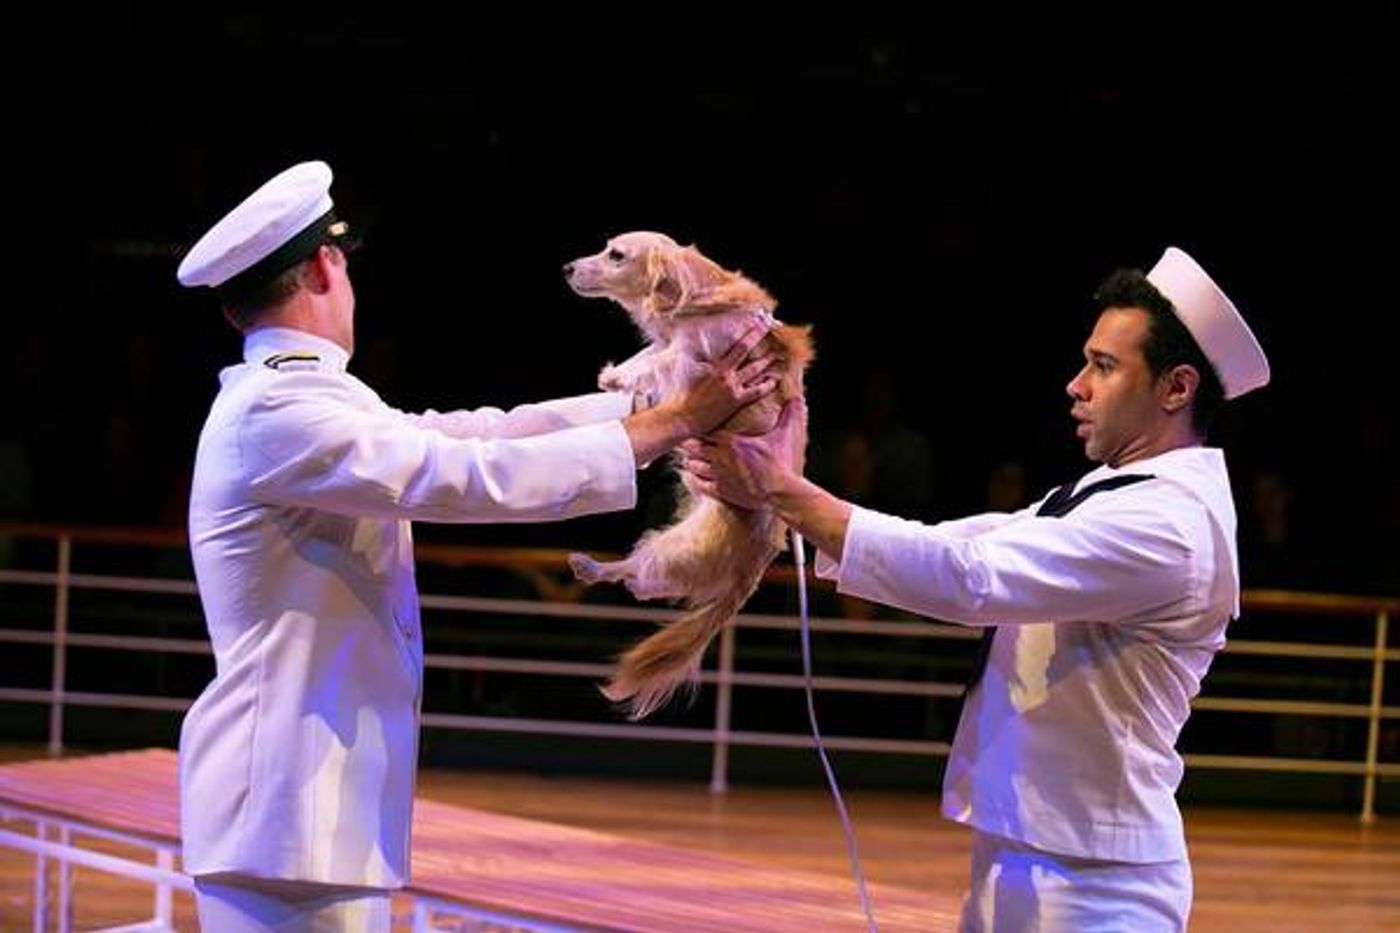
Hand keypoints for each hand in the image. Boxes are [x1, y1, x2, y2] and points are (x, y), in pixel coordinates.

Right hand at [672, 324, 777, 435]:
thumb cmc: (685, 396)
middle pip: (746, 350)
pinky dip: (767, 385)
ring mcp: (732, 387)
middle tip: (769, 326)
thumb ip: (703, 364)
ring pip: (755, 369)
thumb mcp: (692, 374)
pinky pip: (756, 391)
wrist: (684, 416)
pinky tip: (774, 380)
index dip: (749, 332)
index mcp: (716, 366)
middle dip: (758, 336)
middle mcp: (726, 373)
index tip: (758, 322)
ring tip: (777, 354)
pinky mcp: (736, 401)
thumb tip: (707, 355)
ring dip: (767, 360)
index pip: (737, 345)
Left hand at [679, 397, 805, 509]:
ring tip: (694, 459)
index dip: (699, 429)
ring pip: (692, 466)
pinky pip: (698, 483)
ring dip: (692, 462)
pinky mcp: (720, 491)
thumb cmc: (781, 463)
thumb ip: (789, 414)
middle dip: (690, 445)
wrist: (781, 492)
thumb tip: (797, 398)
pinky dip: (695, 479)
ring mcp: (718, 475)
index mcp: (731, 441)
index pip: (702, 430)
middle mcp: (720, 457)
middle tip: (691, 443)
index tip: (700, 428)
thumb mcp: (785, 435)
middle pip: (691, 447)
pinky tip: (698, 477)